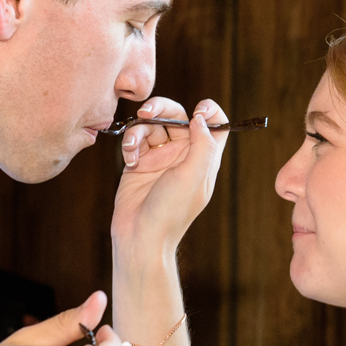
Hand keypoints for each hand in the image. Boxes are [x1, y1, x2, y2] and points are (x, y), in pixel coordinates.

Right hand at [111, 97, 228, 261]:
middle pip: (178, 116)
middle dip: (162, 108)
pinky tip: (130, 159)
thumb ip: (202, 144)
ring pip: (152, 125)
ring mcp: (160, 157)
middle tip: (147, 111)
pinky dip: (130, 143)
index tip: (198, 111)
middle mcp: (183, 155)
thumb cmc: (171, 212)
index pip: (216, 125)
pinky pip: (134, 139)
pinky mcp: (138, 162)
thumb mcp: (194, 177)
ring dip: (139, 129)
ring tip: (132, 148)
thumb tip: (200, 118)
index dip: (210, 111)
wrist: (140, 236)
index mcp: (203, 158)